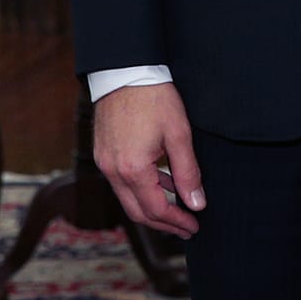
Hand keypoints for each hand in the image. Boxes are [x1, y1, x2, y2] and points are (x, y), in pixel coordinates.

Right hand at [94, 82, 202, 238]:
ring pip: (128, 198)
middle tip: (187, 227)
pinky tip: (162, 185)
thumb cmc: (155, 99)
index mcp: (132, 169)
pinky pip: (122, 182)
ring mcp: (104, 163)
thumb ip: (188, 172)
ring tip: (178, 210)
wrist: (125, 72)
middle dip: (163, 223)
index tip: (194, 227)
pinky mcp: (103, 154)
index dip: (176, 222)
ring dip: (152, 207)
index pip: (155, 209)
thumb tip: (197, 203)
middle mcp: (113, 171)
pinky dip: (142, 189)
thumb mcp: (179, 134)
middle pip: (137, 211)